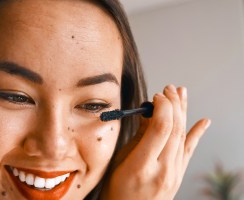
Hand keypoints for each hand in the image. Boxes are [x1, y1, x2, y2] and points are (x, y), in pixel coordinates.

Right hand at [100, 85, 210, 199]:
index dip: (161, 107)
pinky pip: (190, 151)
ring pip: (183, 136)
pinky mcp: (179, 176)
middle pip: (175, 129)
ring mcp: (174, 174)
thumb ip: (137, 138)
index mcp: (141, 166)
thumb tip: (149, 116)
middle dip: (173, 104)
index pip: (160, 128)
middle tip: (169, 88)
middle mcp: (162, 170)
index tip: (156, 96)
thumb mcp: (120, 162)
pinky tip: (204, 121)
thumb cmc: (117, 190)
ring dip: (183, 112)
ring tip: (181, 93)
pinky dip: (197, 134)